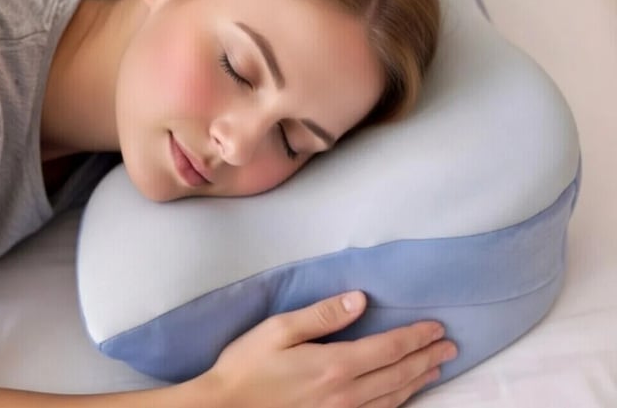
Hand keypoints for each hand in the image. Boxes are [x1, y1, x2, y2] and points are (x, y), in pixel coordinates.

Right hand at [200, 291, 456, 407]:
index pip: (388, 349)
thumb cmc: (247, 366)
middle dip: (426, 358)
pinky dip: (398, 402)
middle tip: (450, 347)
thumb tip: (359, 300)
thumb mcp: (279, 330)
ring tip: (436, 368)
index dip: (416, 337)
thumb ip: (322, 315)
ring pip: (393, 397)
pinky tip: (403, 396)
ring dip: (418, 381)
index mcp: (335, 365)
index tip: (436, 328)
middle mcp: (346, 394)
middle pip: (398, 374)